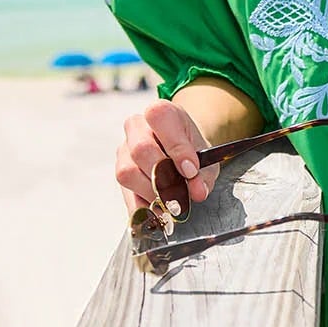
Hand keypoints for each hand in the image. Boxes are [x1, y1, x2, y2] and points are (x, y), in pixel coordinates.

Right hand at [115, 100, 217, 217]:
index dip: (176, 147)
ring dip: (151, 192)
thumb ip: (204, 175)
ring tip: (171, 202)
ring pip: (127, 172)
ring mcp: (124, 150)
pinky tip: (159, 213)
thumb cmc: (193, 152)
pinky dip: (143, 208)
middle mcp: (137, 128)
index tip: (191, 170)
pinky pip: (125, 194)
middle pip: (140, 149)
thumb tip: (196, 191)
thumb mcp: (206, 159)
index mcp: (160, 113)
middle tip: (181, 193)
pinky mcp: (120, 173)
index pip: (159, 118)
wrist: (183, 154)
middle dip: (162, 176)